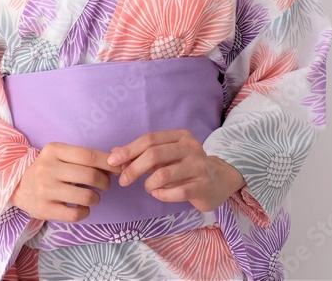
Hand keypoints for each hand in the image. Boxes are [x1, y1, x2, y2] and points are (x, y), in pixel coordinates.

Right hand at [8, 141, 121, 222]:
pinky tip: (82, 207)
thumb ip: (87, 157)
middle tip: (105, 184)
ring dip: (96, 198)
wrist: (19, 185)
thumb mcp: (62, 155)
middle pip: (89, 176)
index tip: (118, 168)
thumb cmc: (49, 168)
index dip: (107, 163)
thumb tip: (118, 159)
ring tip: (93, 196)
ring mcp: (45, 190)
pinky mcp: (44, 210)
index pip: (88, 156)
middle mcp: (48, 168)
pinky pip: (76, 214)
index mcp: (54, 150)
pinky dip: (85, 212)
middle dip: (105, 182)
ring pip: (85, 196)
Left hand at [106, 129, 246, 212]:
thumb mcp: (166, 156)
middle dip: (133, 168)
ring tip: (149, 188)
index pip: (150, 139)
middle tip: (123, 181)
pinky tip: (159, 194)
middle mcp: (191, 147)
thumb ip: (141, 154)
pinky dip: (162, 195)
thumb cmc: (185, 167)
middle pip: (155, 154)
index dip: (129, 150)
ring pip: (163, 174)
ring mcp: (199, 166)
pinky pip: (176, 192)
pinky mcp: (203, 185)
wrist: (218, 181)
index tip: (112, 162)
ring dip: (149, 184)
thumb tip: (114, 153)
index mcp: (180, 136)